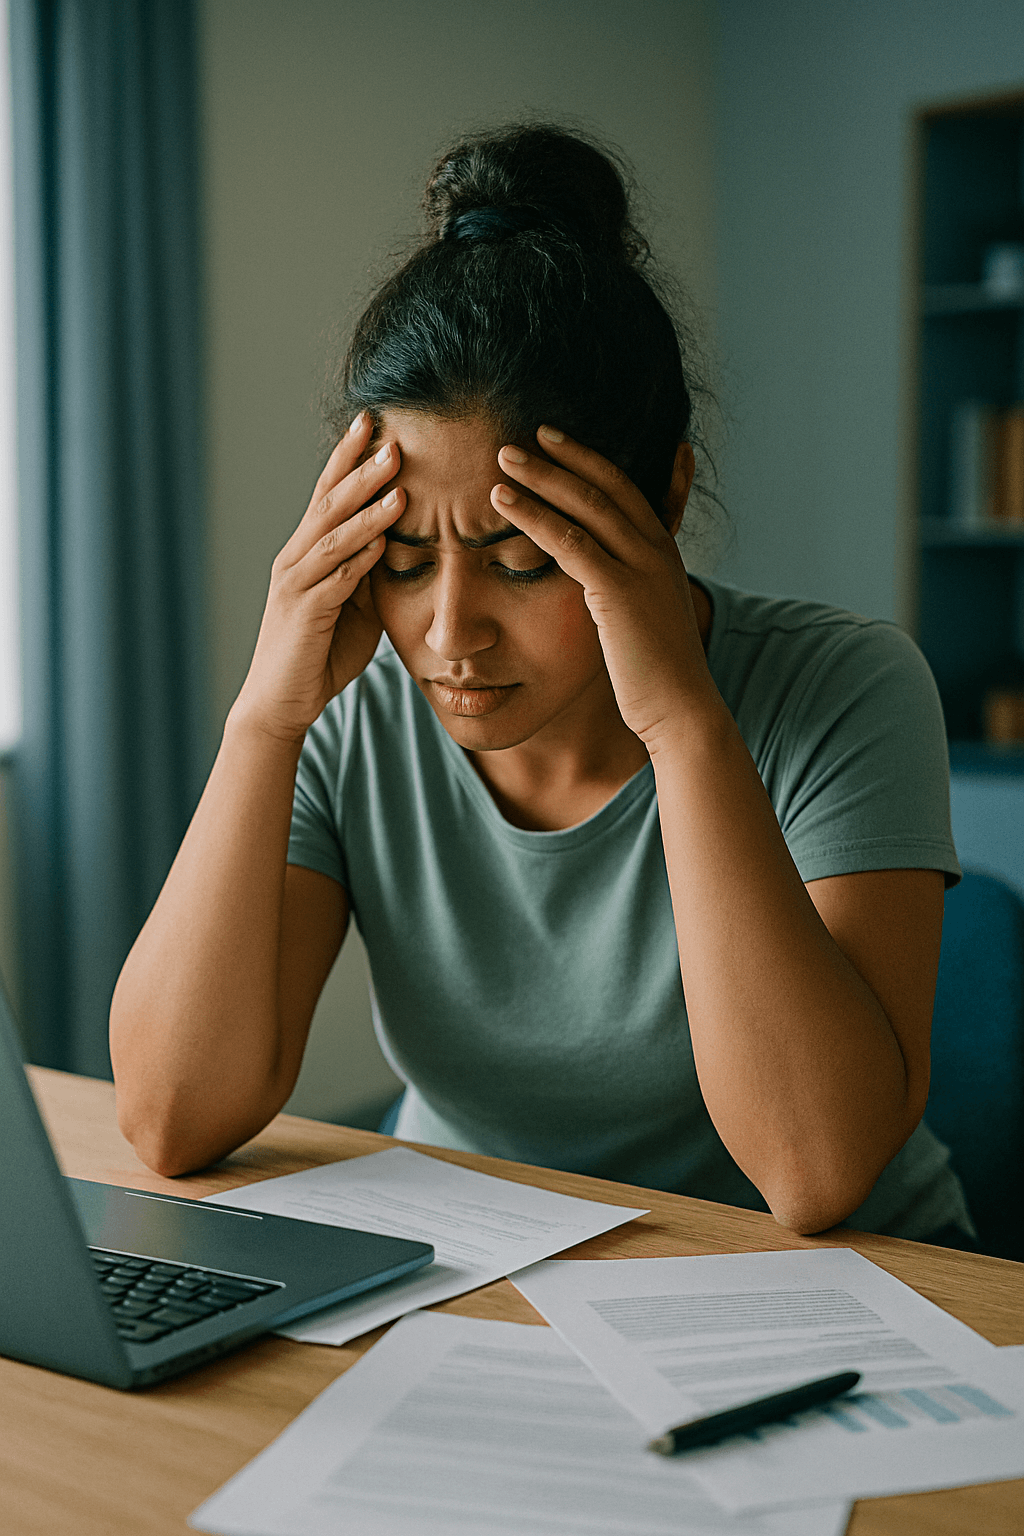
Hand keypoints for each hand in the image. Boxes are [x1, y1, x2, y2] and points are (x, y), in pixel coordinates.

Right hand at [232, 413, 405, 743]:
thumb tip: (400, 545)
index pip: (329, 495)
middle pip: (329, 503)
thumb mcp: (355, 606)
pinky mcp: (304, 615)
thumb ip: (370, 573)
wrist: (282, 702)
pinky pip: (335, 580)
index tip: (374, 423)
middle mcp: (295, 560)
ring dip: (366, 507)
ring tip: (396, 481)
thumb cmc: (320, 654)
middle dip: (359, 469)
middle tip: (390, 436)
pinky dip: (359, 559)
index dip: (349, 458)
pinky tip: (383, 542)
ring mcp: (296, 585)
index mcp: (307, 552)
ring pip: (333, 536)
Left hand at [492, 427, 714, 749]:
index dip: (589, 462)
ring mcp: (640, 567)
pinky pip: (569, 542)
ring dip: (541, 477)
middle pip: (605, 486)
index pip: (624, 490)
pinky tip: (501, 503)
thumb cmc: (657, 675)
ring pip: (585, 505)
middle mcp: (655, 550)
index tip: (556, 441)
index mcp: (662, 552)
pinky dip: (532, 516)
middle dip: (564, 456)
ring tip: (503, 457)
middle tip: (524, 435)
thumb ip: (627, 590)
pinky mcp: (618, 591)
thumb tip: (602, 585)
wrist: (680, 708)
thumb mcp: (646, 619)